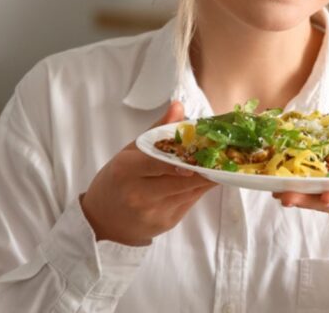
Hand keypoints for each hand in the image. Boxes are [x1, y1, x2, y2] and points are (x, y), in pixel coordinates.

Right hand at [80, 102, 215, 245]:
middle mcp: (139, 194)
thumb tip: (178, 107)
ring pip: (191, 190)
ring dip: (208, 176)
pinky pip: (191, 201)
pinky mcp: (167, 222)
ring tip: (223, 161)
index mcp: (126, 171)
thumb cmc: (117, 181)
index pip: (158, 162)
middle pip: (181, 180)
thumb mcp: (130, 152)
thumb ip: (156, 130)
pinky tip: (208, 175)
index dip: (183, 159)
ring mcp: (154, 212)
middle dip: (205, 167)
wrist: (104, 221)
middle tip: (224, 152)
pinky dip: (201, 187)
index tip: (203, 152)